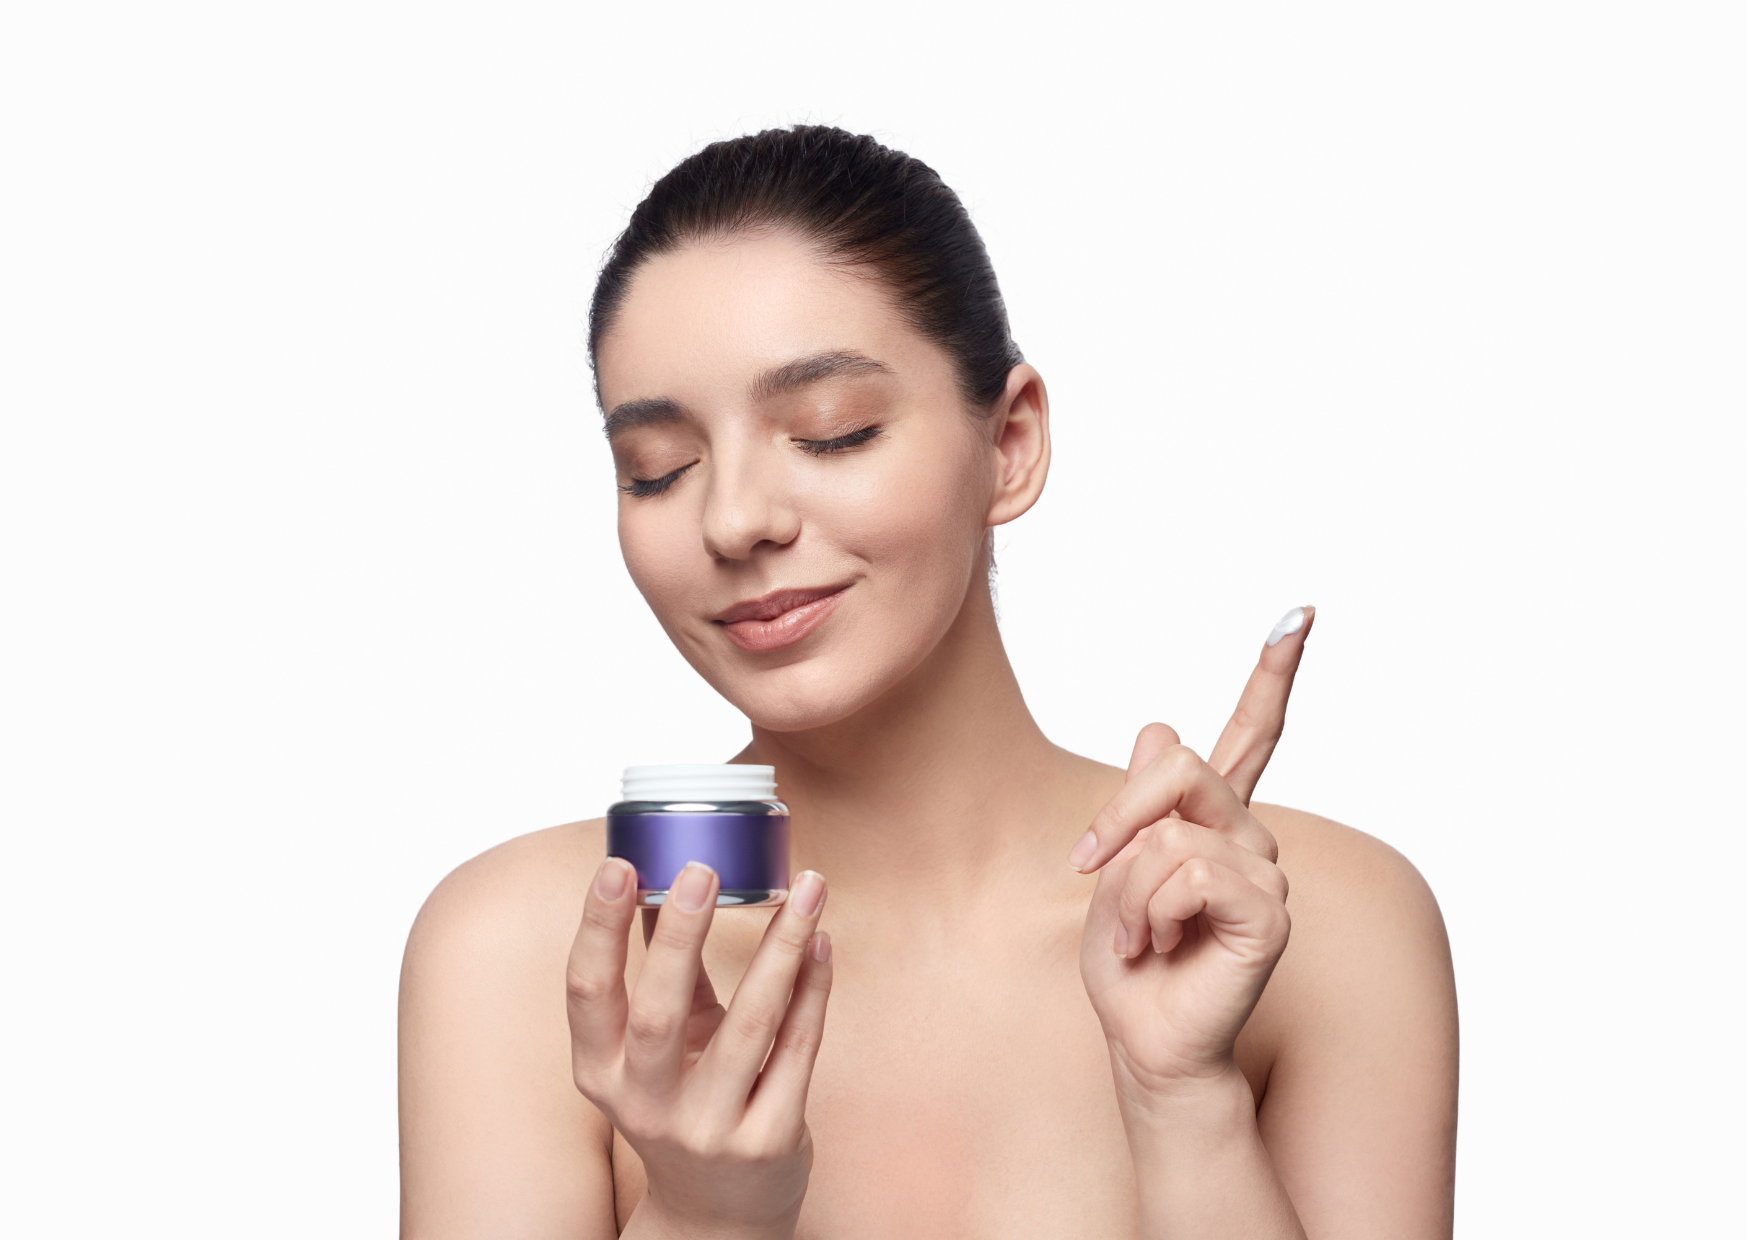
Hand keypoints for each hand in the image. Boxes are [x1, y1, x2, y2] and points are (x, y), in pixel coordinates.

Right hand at [567, 859, 832, 1238]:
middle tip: (706, 868)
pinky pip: (798, 1048)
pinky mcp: (769, 1139)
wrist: (718, 1213)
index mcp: (602, 1073)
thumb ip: (666, 969)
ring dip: (781, 947)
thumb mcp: (660, 1047)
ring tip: (807, 889)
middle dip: (682, 936)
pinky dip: (813, 988)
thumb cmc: (685, 1103)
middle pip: (659, 1013)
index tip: (619, 865)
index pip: (586, 993)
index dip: (597, 928)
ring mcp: (710, 1128)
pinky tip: (820, 942)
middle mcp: (647, 1105)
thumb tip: (669, 876)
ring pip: (751, 1025)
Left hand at [1074, 606, 1313, 1102]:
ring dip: (1129, 892)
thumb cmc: (1130, 965)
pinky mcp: (1270, 913)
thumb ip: (1141, 807)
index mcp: (1215, 822)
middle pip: (1179, 770)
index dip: (1273, 674)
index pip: (1252, 735)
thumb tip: (1158, 725)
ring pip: (1171, 835)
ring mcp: (1266, 874)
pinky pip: (1192, 872)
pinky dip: (1153, 911)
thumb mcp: (1112, 871)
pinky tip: (1161, 944)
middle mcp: (1249, 840)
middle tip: (1091, 870)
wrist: (1144, 1039)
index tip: (1300, 614)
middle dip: (1117, 820)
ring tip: (1141, 937)